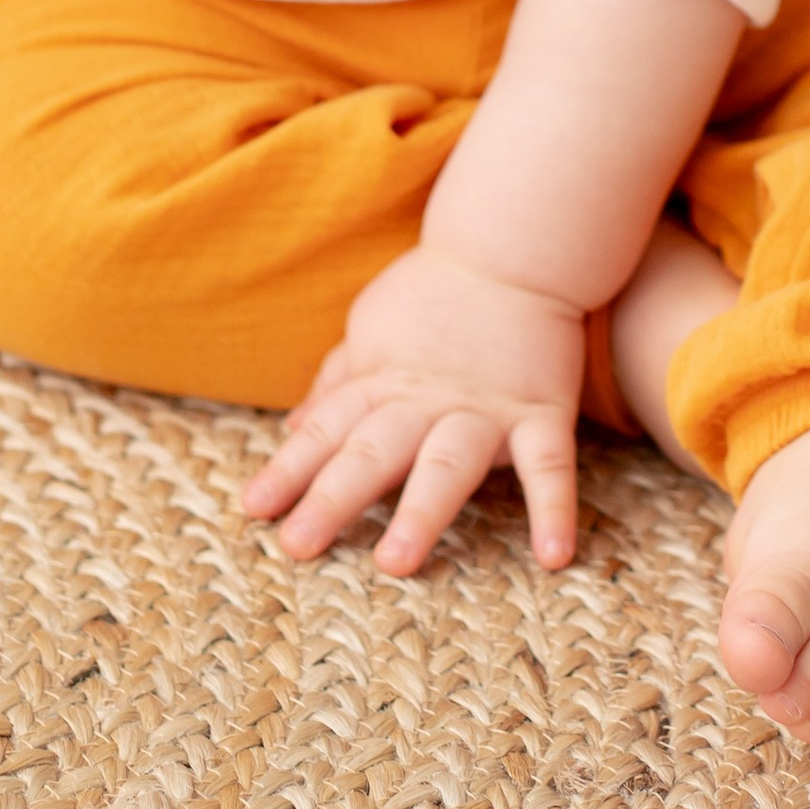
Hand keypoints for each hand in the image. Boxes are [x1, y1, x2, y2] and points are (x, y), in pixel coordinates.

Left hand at [242, 241, 588, 577]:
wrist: (513, 245)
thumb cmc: (434, 292)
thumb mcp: (371, 328)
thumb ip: (337, 383)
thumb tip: (294, 428)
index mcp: (383, 381)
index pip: (327, 430)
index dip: (290, 469)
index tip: (255, 510)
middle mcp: (427, 399)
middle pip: (373, 451)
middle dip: (333, 498)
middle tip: (297, 547)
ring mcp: (485, 408)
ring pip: (447, 462)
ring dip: (422, 511)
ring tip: (396, 563)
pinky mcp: (542, 411)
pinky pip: (550, 463)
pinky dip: (554, 508)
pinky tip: (553, 557)